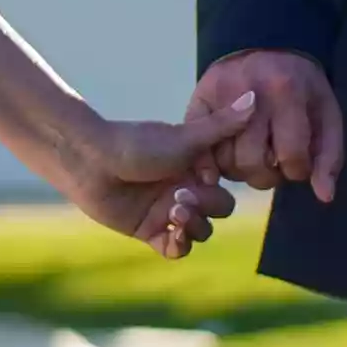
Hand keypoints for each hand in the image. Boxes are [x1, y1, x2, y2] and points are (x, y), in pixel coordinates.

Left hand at [62, 113, 231, 257]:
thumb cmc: (137, 143)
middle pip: (216, 213)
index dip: (216, 192)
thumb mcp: (185, 137)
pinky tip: (173, 236)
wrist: (90, 159)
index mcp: (196, 170)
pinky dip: (179, 246)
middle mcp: (185, 191)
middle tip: (179, 198)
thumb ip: (222, 125)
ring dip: (193, 227)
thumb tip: (255, 97)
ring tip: (173, 213)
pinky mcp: (148, 230)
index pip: (225, 192)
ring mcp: (167, 212)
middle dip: (204, 209)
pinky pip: (174, 249)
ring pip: (198, 232)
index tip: (200, 179)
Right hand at [188, 48, 346, 205]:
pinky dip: (208, 165)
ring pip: (225, 161)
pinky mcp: (198, 100)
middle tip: (273, 165)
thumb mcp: (327, 114)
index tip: (298, 163)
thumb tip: (324, 196)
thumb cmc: (302, 85)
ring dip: (241, 171)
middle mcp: (250, 94)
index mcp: (287, 93)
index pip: (291, 156)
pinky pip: (198, 147)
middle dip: (267, 176)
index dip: (297, 171)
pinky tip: (221, 166)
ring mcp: (219, 96)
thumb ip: (329, 155)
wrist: (267, 45)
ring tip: (252, 157)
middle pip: (252, 163)